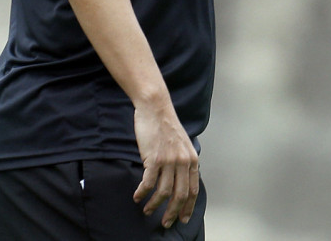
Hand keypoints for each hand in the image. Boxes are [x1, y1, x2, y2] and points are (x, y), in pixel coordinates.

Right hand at [132, 104, 199, 228]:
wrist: (156, 108)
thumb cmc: (166, 126)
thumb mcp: (182, 145)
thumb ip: (183, 162)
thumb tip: (180, 181)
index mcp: (192, 159)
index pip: (193, 189)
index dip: (188, 207)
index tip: (183, 218)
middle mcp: (183, 161)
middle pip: (180, 195)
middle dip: (173, 212)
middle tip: (166, 223)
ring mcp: (169, 160)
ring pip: (163, 192)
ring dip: (154, 205)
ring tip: (147, 211)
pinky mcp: (154, 158)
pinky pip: (148, 183)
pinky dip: (142, 193)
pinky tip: (137, 197)